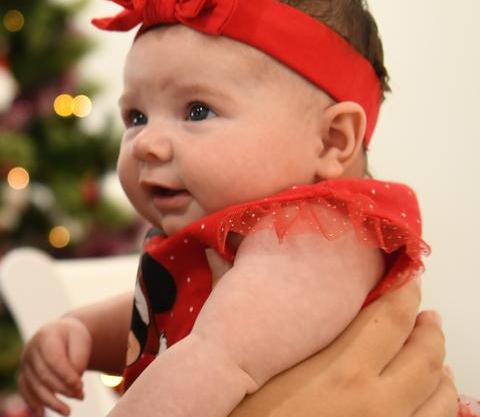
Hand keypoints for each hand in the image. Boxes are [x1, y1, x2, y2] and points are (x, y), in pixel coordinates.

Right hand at [19, 316, 91, 415]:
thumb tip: (73, 383)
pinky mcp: (23, 374)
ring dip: (51, 401)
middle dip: (63, 389)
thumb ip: (78, 359)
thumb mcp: (82, 341)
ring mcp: (25, 363)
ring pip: (35, 386)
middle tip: (81, 396)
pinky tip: (41, 414)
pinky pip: (25, 390)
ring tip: (67, 411)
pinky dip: (32, 403)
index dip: (66, 376)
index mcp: (45, 337)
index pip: (53, 360)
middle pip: (44, 375)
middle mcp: (31, 349)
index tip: (81, 387)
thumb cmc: (73, 338)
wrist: (60, 334)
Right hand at [230, 279, 456, 416]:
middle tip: (425, 318)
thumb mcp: (249, 374)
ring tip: (435, 363)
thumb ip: (248, 320)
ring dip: (441, 372)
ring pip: (441, 396)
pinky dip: (440, 410)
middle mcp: (380, 400)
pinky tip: (431, 405)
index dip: (405, 294)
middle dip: (429, 330)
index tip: (408, 283)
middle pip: (425, 353)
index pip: (391, 318)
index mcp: (343, 370)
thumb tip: (219, 258)